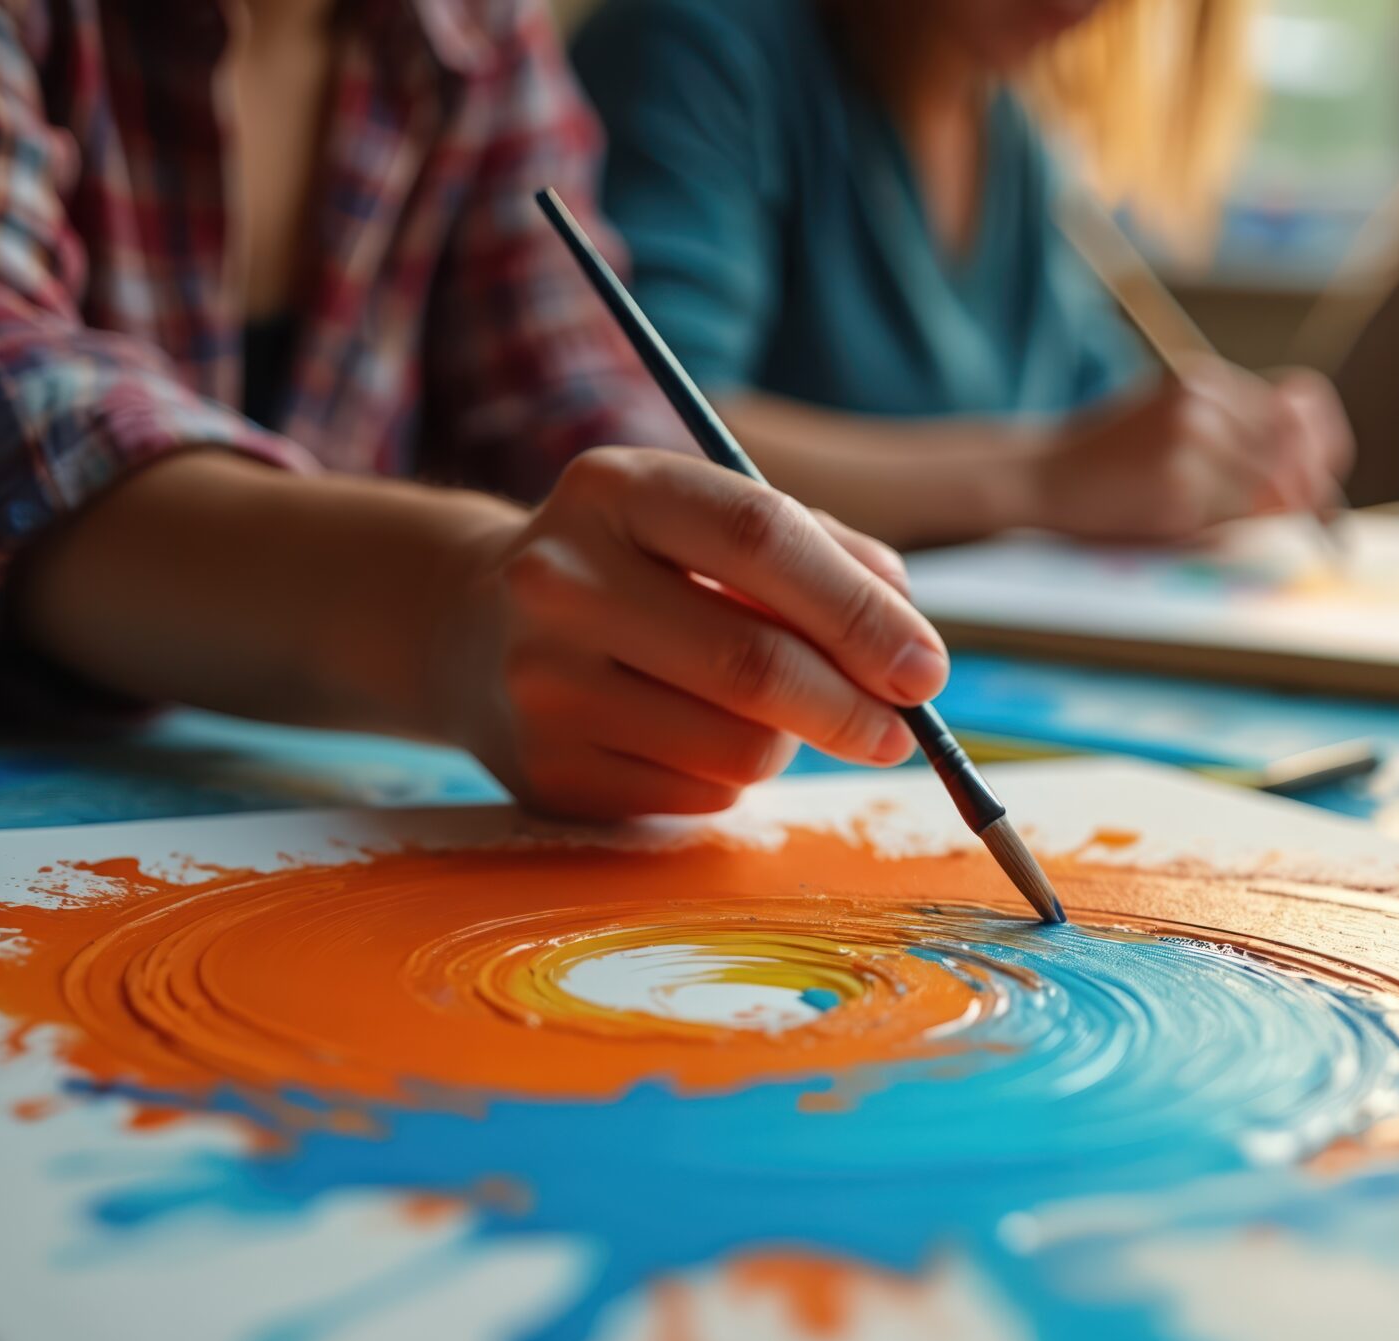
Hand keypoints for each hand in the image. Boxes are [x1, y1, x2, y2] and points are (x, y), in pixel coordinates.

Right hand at [433, 448, 947, 819]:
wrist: (473, 627)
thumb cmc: (634, 567)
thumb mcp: (706, 521)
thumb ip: (820, 553)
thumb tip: (909, 632)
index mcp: (615, 488)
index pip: (759, 538)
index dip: (857, 610)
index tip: (925, 666)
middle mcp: (562, 577)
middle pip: (751, 661)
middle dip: (852, 705)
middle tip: (903, 730)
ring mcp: (543, 680)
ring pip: (736, 745)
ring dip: (787, 741)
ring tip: (765, 713)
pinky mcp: (546, 769)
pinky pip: (698, 794)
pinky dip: (732, 776)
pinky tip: (694, 737)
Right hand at [1027, 362, 1352, 541]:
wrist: (1041, 479)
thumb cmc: (1113, 463)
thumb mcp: (1175, 425)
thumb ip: (1235, 436)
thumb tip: (1315, 482)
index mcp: (1206, 381)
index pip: (1301, 406)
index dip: (1324, 444)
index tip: (1323, 479)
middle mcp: (1203, 401)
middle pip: (1298, 448)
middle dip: (1310, 489)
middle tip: (1310, 521)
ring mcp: (1190, 442)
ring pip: (1275, 489)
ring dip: (1264, 516)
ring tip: (1221, 519)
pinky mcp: (1177, 488)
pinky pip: (1237, 520)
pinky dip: (1228, 532)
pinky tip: (1187, 525)